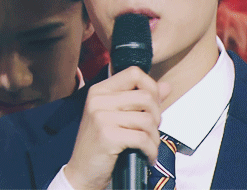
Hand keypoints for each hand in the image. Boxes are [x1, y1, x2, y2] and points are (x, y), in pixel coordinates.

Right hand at [64, 66, 170, 189]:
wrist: (81, 174)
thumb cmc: (100, 144)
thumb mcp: (118, 116)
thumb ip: (142, 99)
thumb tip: (166, 87)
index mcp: (101, 90)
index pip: (134, 73)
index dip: (150, 86)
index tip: (154, 103)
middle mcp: (98, 99)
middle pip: (145, 96)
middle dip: (156, 115)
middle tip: (152, 129)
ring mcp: (101, 117)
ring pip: (146, 118)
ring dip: (154, 136)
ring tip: (150, 144)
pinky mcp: (107, 136)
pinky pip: (142, 138)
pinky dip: (151, 149)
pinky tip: (148, 155)